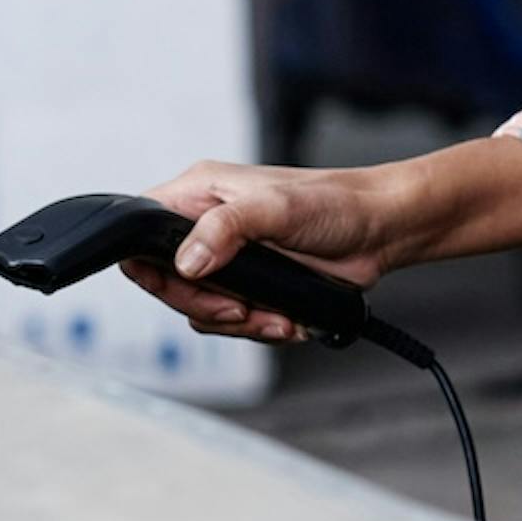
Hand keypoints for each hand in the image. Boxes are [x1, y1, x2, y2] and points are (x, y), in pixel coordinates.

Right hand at [117, 160, 407, 344]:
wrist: (379, 229)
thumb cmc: (334, 203)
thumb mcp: (277, 207)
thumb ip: (226, 229)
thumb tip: (187, 261)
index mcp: (199, 193)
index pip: (141, 233)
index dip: (150, 267)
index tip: (186, 287)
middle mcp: (206, 225)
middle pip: (169, 283)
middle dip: (206, 306)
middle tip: (240, 309)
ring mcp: (227, 258)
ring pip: (201, 308)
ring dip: (238, 323)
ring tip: (276, 316)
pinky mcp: (251, 285)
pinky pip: (233, 319)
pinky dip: (259, 327)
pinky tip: (287, 318)